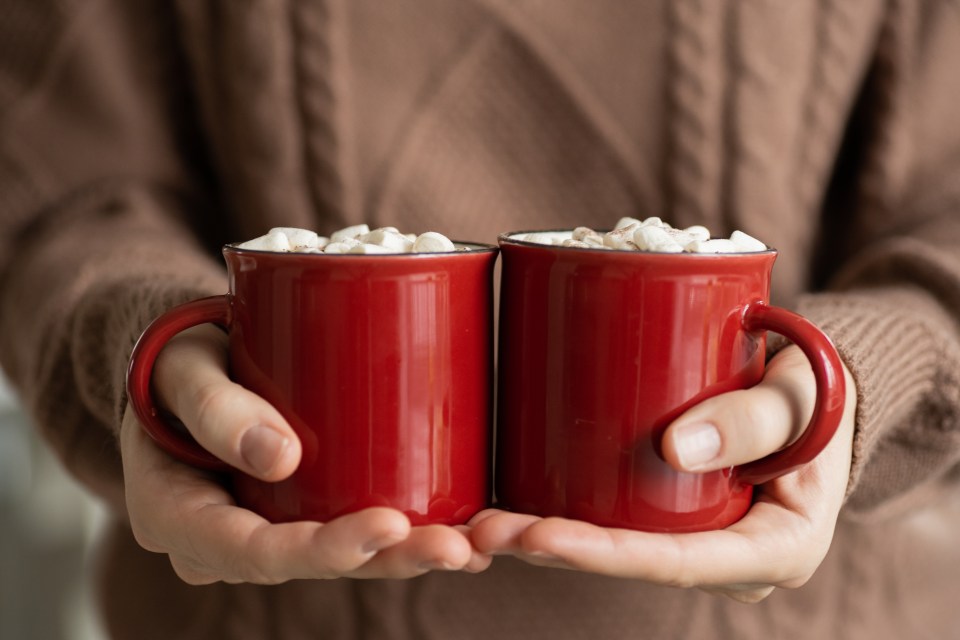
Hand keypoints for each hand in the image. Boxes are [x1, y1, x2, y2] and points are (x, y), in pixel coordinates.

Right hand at [121, 324, 489, 584]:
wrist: (185, 370)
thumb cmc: (176, 363)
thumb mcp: (181, 368)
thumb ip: (215, 407)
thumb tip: (280, 458)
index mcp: (181, 518)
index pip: (255, 551)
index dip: (326, 548)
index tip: (390, 524)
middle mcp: (230, 541)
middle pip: (314, 564)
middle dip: (390, 559)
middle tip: (458, 547)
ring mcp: (271, 530)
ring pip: (345, 557)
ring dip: (412, 554)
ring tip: (478, 545)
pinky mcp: (305, 511)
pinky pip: (356, 531)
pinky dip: (410, 535)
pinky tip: (470, 536)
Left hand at [471, 346, 855, 602]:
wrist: (821, 392)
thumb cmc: (820, 391)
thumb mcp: (803, 396)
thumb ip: (753, 418)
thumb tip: (672, 449)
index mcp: (775, 548)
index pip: (677, 563)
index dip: (605, 556)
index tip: (540, 537)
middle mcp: (732, 558)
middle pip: (634, 563)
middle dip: (555, 550)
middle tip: (485, 531)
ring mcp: (703, 539)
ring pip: (619, 548)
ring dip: (548, 539)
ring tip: (480, 524)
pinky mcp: (679, 515)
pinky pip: (621, 524)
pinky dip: (569, 515)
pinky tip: (514, 502)